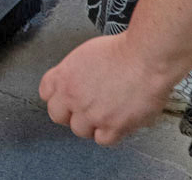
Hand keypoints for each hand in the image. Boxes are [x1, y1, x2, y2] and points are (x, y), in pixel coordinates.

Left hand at [39, 33, 180, 145]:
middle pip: (58, 116)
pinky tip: (118, 122)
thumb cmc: (123, 50)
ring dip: (91, 124)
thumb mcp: (86, 54)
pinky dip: (110, 134)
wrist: (145, 58)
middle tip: (85, 109)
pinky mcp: (113, 127)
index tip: (65, 98)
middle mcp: (73, 97)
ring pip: (80, 130)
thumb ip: (75, 72)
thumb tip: (77, 82)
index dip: (58, 96)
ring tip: (105, 114)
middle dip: (70, 113)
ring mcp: (92, 114)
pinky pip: (103, 140)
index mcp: (64, 76)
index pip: (46, 94)